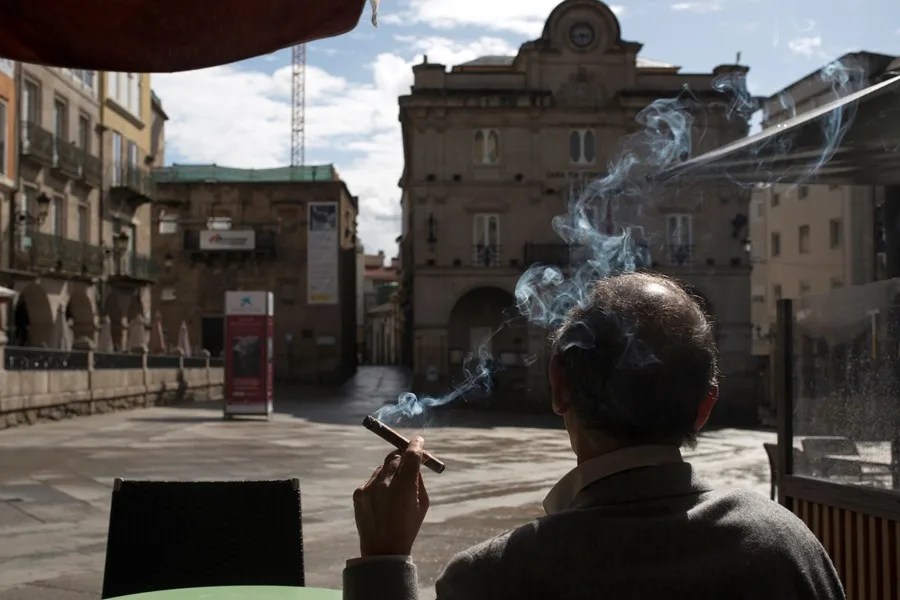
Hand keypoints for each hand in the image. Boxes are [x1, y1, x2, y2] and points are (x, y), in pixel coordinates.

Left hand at [353, 436, 429, 556]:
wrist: (382, 549)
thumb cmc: (408, 526)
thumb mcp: (422, 503)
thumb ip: (418, 480)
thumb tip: (416, 460)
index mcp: (405, 487)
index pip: (411, 455)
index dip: (416, 445)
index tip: (419, 441)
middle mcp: (385, 484)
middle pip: (395, 456)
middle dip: (403, 455)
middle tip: (408, 459)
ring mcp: (369, 488)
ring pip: (382, 467)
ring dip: (390, 471)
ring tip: (394, 490)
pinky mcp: (358, 493)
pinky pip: (372, 480)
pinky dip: (379, 483)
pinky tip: (382, 500)